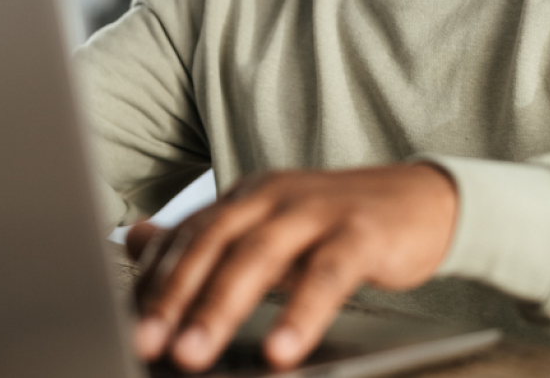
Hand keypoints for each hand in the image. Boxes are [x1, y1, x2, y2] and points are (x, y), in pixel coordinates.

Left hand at [124, 163, 457, 371]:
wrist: (425, 201)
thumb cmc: (339, 223)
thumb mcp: (267, 226)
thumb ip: (206, 235)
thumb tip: (134, 238)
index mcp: (246, 196)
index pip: (186, 234)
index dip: (153, 278)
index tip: (124, 322)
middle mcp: (275, 195)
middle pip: (212, 242)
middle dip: (173, 296)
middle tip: (145, 342)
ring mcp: (318, 210)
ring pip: (259, 255)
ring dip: (220, 307)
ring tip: (193, 354)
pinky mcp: (363, 232)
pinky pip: (328, 275)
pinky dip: (300, 313)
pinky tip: (280, 349)